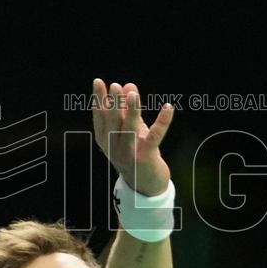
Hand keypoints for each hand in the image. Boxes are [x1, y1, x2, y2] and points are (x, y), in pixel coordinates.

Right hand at [91, 79, 173, 196]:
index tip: (98, 82)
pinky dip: (162, 122)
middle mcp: (114, 148)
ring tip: (133, 94)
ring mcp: (129, 154)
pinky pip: (155, 137)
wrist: (146, 185)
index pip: (100, 117)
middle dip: (114, 104)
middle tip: (115, 86)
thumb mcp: (129, 130)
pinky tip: (168, 108)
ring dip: (131, 112)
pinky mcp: (146, 158)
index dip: (99, 99)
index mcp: (105, 140)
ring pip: (129, 130)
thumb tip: (128, 85)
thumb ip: (127, 109)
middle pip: (112, 123)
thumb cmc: (136, 152)